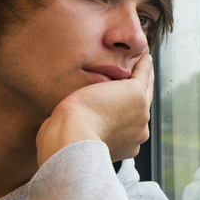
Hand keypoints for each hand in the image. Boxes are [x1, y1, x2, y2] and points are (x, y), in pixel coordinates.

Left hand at [36, 54, 153, 165]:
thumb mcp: (74, 140)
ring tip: (142, 60)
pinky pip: (143, 74)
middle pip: (143, 106)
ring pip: (146, 88)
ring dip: (144, 74)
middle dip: (141, 91)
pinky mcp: (135, 94)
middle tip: (139, 76)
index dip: (127, 109)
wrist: (71, 139)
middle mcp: (139, 131)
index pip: (131, 122)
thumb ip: (76, 134)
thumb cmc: (65, 143)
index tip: (121, 100)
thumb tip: (53, 129)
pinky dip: (144, 63)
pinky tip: (142, 54)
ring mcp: (141, 113)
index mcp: (128, 145)